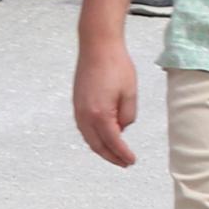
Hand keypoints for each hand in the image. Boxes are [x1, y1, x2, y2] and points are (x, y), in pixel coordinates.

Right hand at [73, 36, 140, 167]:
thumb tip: (121, 129)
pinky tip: (103, 137)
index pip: (113, 142)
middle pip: (97, 146)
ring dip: (101, 149)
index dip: (123, 154)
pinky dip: (93, 138)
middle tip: (124, 163)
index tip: (131, 161)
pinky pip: (84, 129)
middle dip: (111, 157)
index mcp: (100, 114)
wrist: (97, 46)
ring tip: (115, 154)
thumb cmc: (116, 65)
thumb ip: (128, 116)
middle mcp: (85, 116)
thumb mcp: (130, 93)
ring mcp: (78, 110)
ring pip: (88, 138)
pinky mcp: (76, 103)